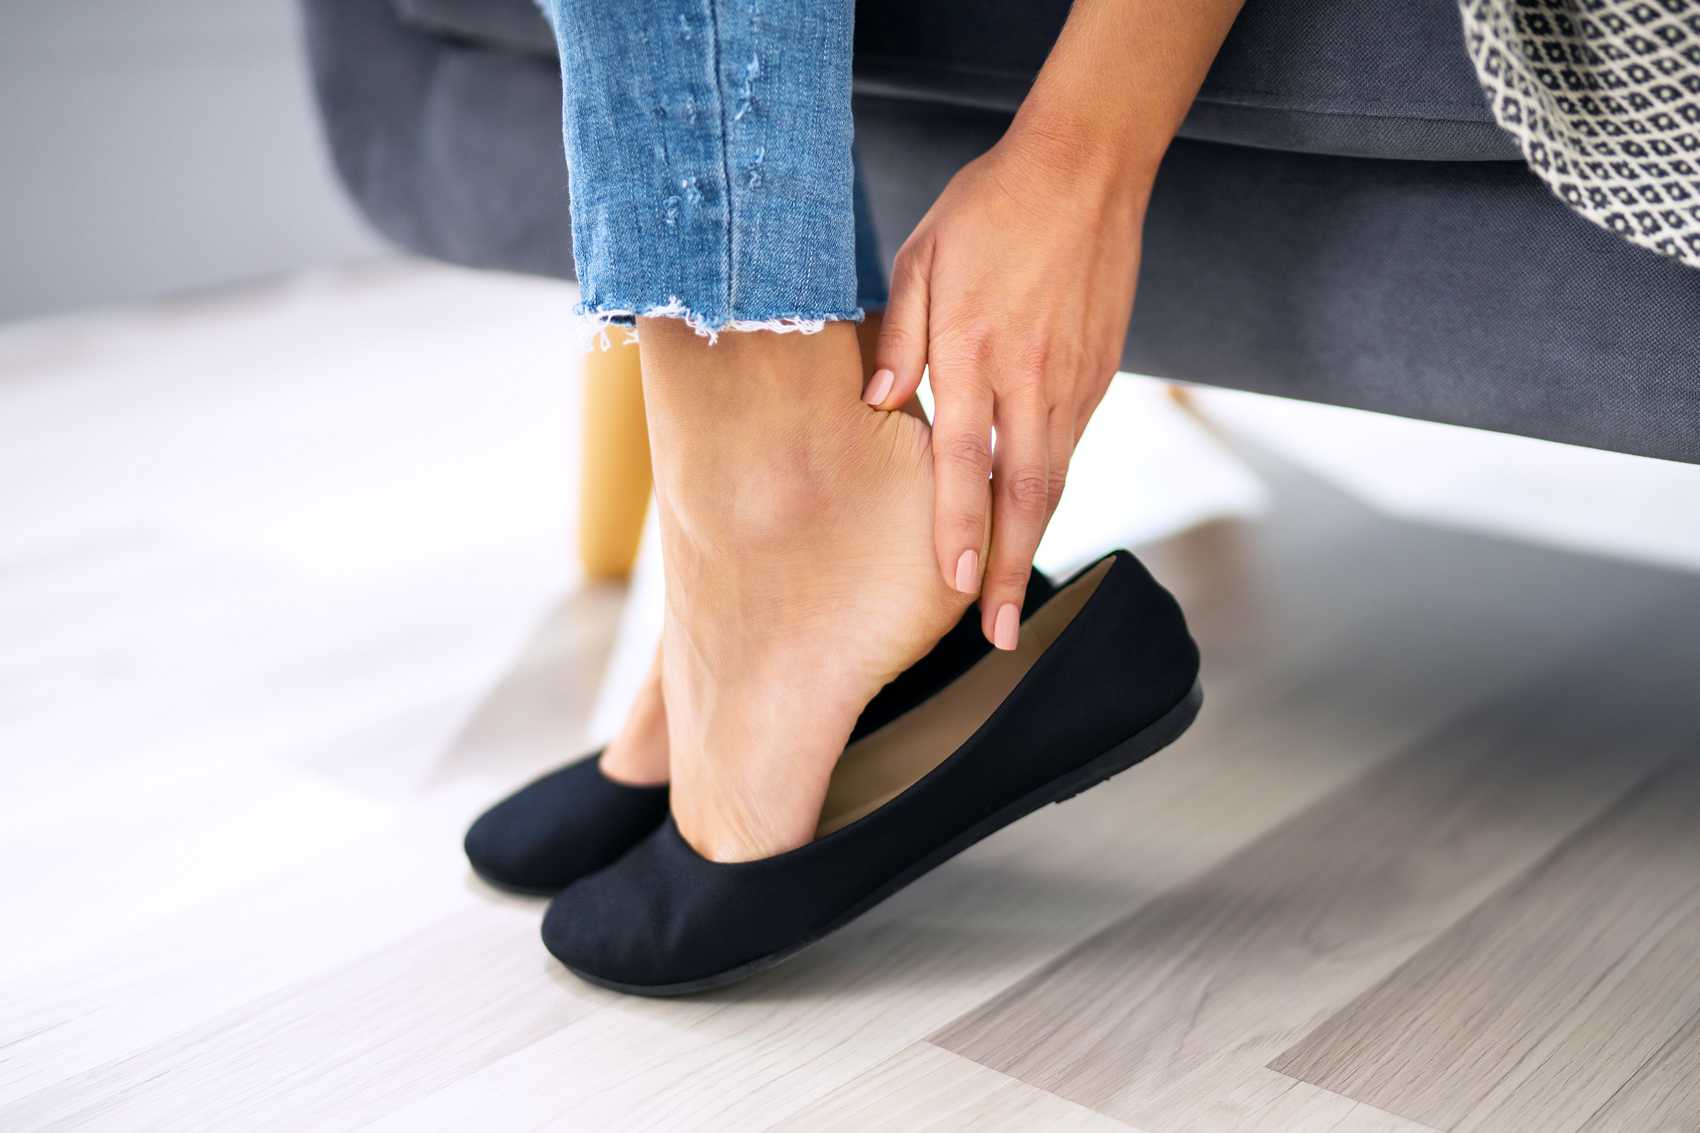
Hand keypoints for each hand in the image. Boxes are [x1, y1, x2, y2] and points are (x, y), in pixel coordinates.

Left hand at [867, 127, 1148, 647]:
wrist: (1085, 166)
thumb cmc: (988, 208)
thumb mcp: (921, 258)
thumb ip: (899, 338)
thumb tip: (878, 406)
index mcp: (976, 351)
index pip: (968, 462)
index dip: (962, 529)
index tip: (955, 586)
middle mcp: (1031, 376)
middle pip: (1026, 494)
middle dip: (1009, 568)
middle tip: (998, 632)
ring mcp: (1074, 377)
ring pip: (1055, 478)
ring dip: (1033, 541)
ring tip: (1011, 595)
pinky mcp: (1100, 371)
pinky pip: (1072, 443)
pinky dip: (1051, 489)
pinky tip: (1031, 518)